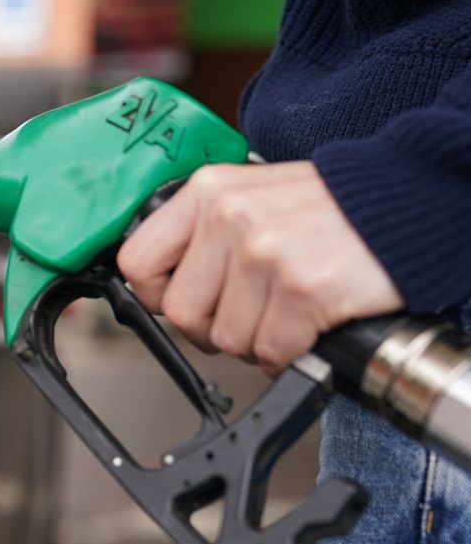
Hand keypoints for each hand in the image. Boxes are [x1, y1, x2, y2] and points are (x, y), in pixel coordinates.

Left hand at [117, 161, 402, 374]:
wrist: (407, 200)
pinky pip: (270, 351)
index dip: (157, 295)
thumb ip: (203, 231)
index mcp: (207, 191)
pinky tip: (307, 325)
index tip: (183, 299)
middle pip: (181, 313)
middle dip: (213, 327)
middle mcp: (228, 217)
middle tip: (249, 313)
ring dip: (257, 340)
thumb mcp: (252, 195)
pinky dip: (289, 352)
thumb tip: (158, 284)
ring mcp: (264, 253)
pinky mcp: (301, 288)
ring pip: (226, 339)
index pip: (137, 263)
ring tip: (285, 311)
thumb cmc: (330, 207)